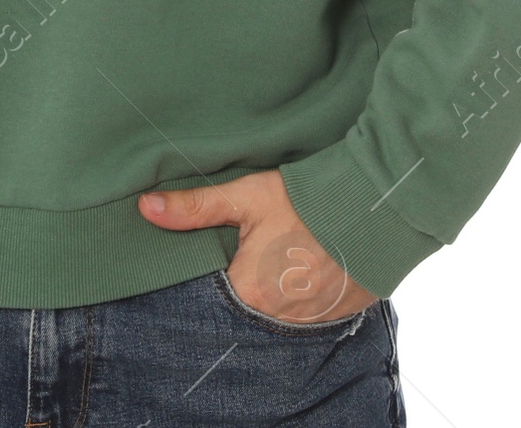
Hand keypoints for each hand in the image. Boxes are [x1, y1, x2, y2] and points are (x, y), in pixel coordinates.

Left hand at [138, 169, 379, 323]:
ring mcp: (305, 325)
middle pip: (236, 310)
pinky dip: (290, 301)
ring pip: (267, 316)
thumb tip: (145, 208)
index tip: (202, 259)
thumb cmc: (307, 201)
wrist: (375, 209)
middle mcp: (274, 320)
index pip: (206, 298)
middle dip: (231, 289)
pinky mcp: (329, 320)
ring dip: (262, 296)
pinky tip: (291, 274)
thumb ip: (195, 207)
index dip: (200, 279)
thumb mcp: (247, 196)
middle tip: (237, 258)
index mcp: (247, 292)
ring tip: (266, 265)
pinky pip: (297, 319)